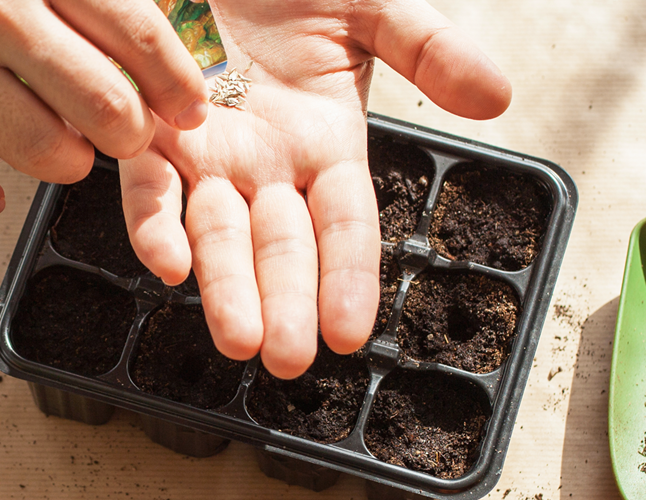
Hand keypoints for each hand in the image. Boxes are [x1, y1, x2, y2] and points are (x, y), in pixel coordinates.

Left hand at [120, 0, 509, 377]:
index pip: (344, 226)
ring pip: (217, 233)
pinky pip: (149, 187)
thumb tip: (498, 96)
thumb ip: (430, 48)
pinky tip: (166, 262)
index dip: (347, 277)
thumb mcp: (374, 6)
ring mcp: (205, 152)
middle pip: (280, 247)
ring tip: (237, 338)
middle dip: (284, 304)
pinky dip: (154, 224)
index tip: (348, 332)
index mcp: (326, 142)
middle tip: (286, 359)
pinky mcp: (147, 129)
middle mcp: (265, 162)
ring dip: (225, 288)